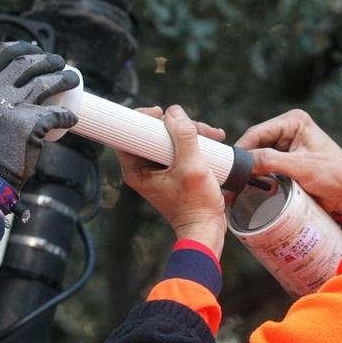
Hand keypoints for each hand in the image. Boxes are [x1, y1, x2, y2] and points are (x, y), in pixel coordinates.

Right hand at [0, 42, 79, 190]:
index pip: (2, 52)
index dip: (23, 47)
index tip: (35, 50)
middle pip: (28, 63)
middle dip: (48, 60)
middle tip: (59, 63)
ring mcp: (14, 107)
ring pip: (47, 82)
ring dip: (64, 78)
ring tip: (73, 79)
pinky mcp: (32, 124)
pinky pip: (58, 114)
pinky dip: (68, 115)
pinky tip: (72, 117)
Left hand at [117, 105, 227, 256]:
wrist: (206, 229)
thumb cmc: (196, 206)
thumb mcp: (192, 167)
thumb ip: (184, 137)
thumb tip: (174, 113)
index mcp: (137, 170)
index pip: (128, 133)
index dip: (143, 118)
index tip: (161, 114)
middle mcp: (144, 169)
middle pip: (153, 133)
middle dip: (178, 126)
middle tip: (199, 129)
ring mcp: (159, 171)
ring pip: (169, 139)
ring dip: (191, 133)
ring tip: (214, 137)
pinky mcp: (173, 173)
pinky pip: (178, 149)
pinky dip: (193, 143)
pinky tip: (211, 143)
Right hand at [236, 109, 341, 215]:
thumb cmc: (335, 175)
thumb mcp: (302, 167)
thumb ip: (272, 161)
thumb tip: (242, 163)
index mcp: (293, 122)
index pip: (257, 132)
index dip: (241, 150)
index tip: (227, 168)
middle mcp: (287, 131)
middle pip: (254, 146)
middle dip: (243, 163)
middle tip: (229, 182)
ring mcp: (285, 149)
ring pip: (256, 159)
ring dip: (248, 173)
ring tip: (235, 188)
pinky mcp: (285, 165)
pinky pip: (264, 170)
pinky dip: (256, 180)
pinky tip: (247, 190)